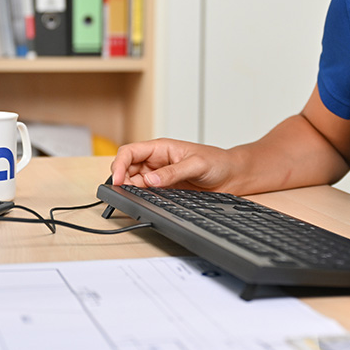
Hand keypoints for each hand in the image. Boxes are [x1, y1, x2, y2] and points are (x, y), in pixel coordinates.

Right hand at [109, 138, 241, 191]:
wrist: (231, 176)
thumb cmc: (217, 162)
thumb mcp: (196, 164)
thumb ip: (173, 172)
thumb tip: (150, 180)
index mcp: (161, 148)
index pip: (130, 152)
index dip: (119, 164)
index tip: (117, 180)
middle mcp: (156, 161)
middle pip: (127, 168)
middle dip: (122, 180)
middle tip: (125, 193)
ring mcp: (159, 176)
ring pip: (134, 182)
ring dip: (130, 190)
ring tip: (134, 198)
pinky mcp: (165, 190)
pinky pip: (146, 193)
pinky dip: (141, 198)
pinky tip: (144, 202)